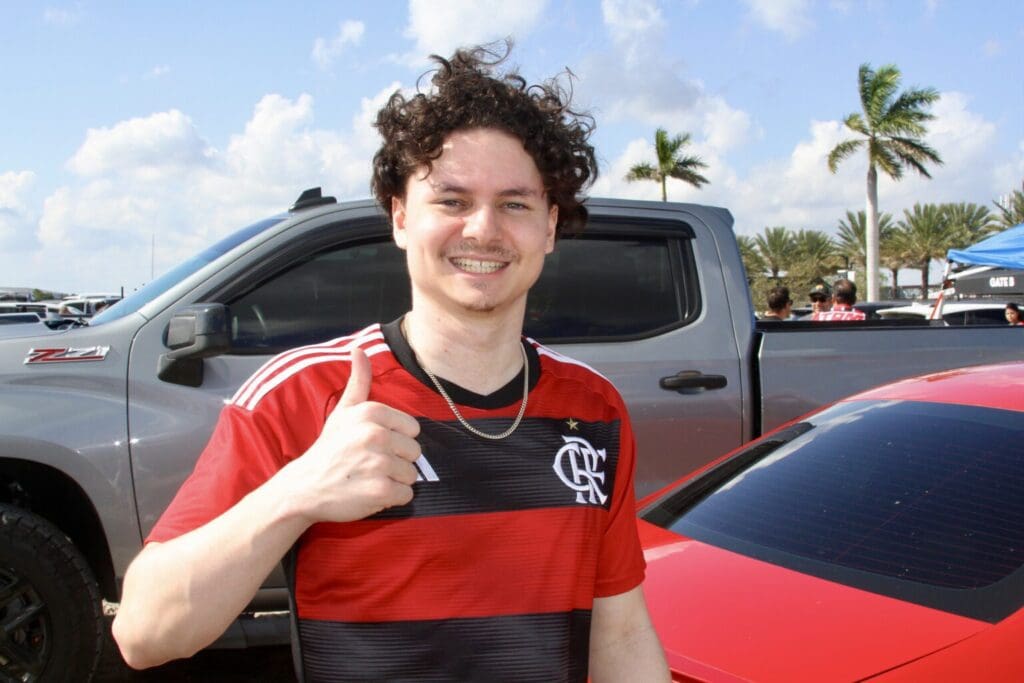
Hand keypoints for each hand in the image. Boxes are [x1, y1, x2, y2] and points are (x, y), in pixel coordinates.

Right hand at [283, 347, 421, 523]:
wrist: (304, 487)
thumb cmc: (329, 448)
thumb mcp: (343, 411)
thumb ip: (358, 380)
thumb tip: (359, 349)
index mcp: (372, 413)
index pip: (413, 429)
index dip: (397, 440)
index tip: (374, 445)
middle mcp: (377, 435)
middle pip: (415, 453)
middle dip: (397, 461)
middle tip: (370, 464)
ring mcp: (379, 464)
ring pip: (412, 475)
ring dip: (393, 481)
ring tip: (368, 478)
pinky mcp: (380, 491)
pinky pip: (406, 495)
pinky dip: (391, 498)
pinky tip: (369, 492)